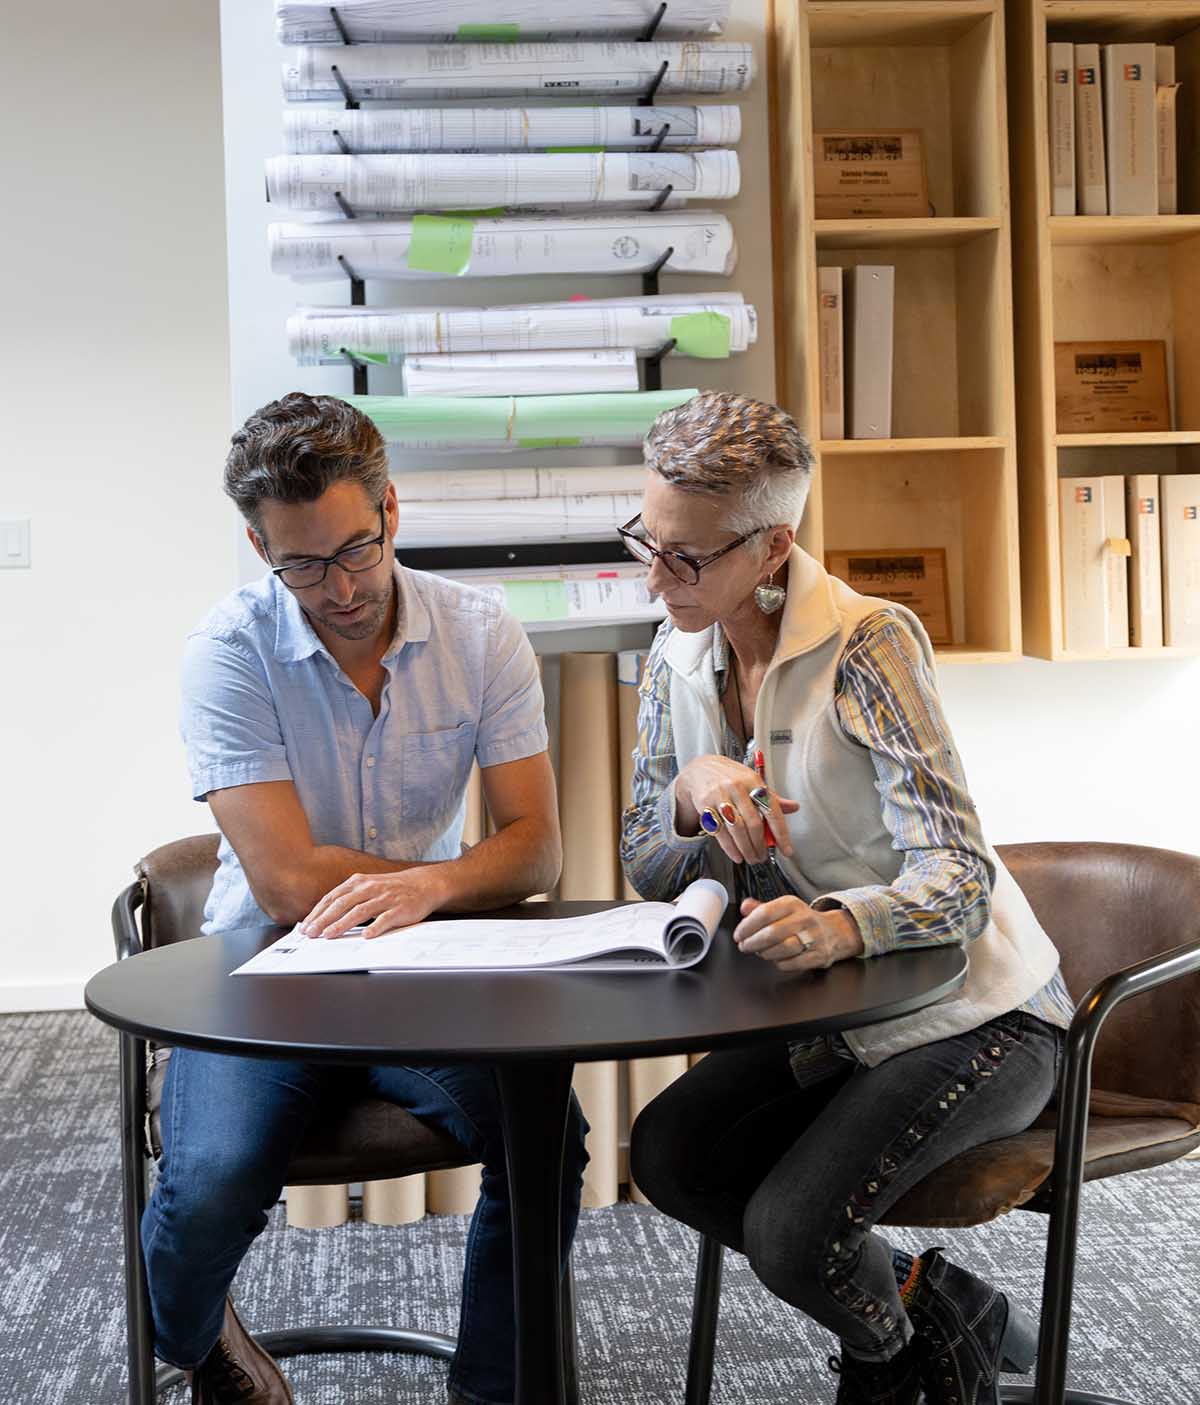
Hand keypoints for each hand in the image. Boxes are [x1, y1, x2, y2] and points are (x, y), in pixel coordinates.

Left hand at [300, 867, 445, 938]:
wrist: (423, 884)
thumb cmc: (391, 889)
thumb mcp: (368, 886)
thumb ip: (349, 898)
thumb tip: (324, 916)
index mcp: (359, 882)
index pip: (333, 898)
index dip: (318, 912)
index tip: (305, 926)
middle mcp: (370, 888)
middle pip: (342, 904)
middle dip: (324, 919)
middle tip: (311, 933)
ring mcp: (385, 898)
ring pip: (360, 911)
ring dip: (342, 924)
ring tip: (329, 935)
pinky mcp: (400, 908)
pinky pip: (386, 918)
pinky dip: (375, 926)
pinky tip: (365, 936)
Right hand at [677, 755, 798, 865]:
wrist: (700, 769)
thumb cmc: (731, 777)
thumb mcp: (752, 781)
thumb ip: (771, 797)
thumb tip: (793, 807)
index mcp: (753, 781)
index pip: (771, 810)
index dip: (781, 833)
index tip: (786, 849)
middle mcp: (737, 788)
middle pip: (753, 823)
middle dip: (760, 845)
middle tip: (763, 857)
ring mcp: (720, 796)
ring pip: (736, 829)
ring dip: (746, 849)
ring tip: (752, 858)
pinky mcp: (706, 806)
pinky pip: (720, 832)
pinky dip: (730, 848)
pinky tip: (737, 855)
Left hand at [733, 897, 863, 970]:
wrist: (834, 932)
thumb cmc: (802, 921)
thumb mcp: (782, 909)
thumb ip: (761, 908)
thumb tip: (744, 908)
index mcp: (792, 904)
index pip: (765, 913)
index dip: (747, 926)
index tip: (739, 934)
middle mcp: (804, 919)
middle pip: (772, 933)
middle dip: (752, 942)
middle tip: (744, 946)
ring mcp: (814, 938)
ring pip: (784, 948)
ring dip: (766, 953)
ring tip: (760, 952)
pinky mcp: (819, 955)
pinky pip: (793, 963)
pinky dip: (780, 963)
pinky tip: (776, 958)